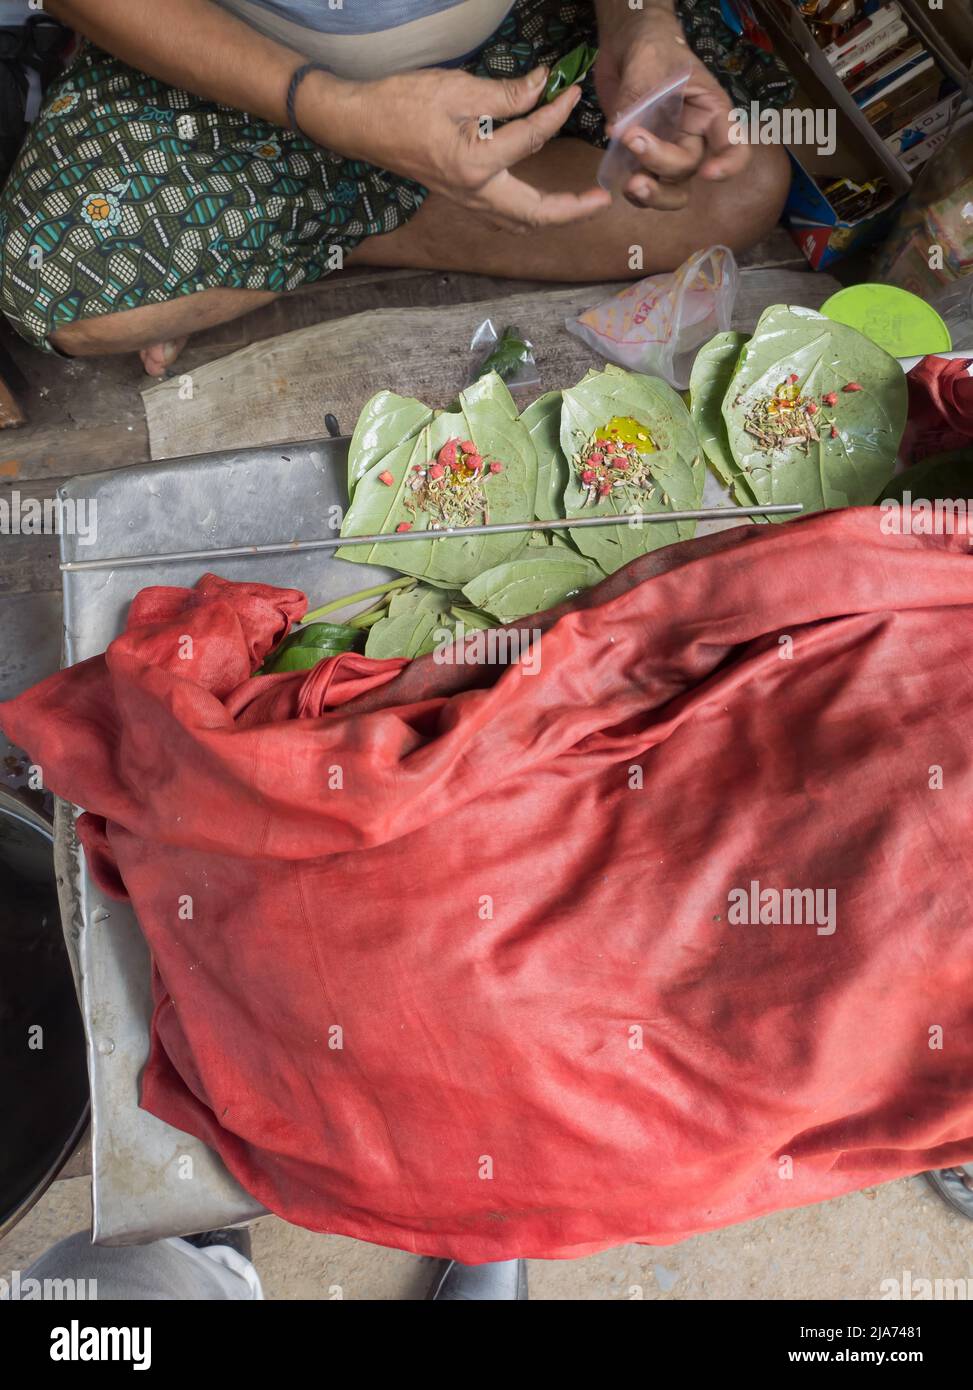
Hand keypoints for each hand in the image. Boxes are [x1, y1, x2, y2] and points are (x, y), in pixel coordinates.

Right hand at [313, 65, 611, 233]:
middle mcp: (474, 192)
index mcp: (474, 164)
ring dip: (554, 217)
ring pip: (520, 222)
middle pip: (535, 213)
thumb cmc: (400, 103)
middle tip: (603, 198)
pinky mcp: (462, 199)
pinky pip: (504, 217)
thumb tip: (543, 86)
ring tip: (581, 205)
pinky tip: (543, 203)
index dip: (555, 111)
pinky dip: (530, 214)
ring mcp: (467, 201)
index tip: (571, 91)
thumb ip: (506, 95)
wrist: (360, 125)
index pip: (530, 138)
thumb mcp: (457, 88)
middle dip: (572, 209)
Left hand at [594, 5, 749, 209]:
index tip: (707, 173)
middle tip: (634, 143)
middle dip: (662, 163)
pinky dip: (635, 192)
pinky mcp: (644, 160)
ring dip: (654, 194)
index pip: (734, 145)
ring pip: (671, 188)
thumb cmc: (652, 49)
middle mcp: (694, 137)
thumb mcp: (649, 66)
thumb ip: (636, 101)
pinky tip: (621, 181)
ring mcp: (669, 151)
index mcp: (710, 112)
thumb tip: (618, 131)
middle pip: (690, 168)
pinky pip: (646, 188)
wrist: (627, 48)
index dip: (727, 165)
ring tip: (632, 185)